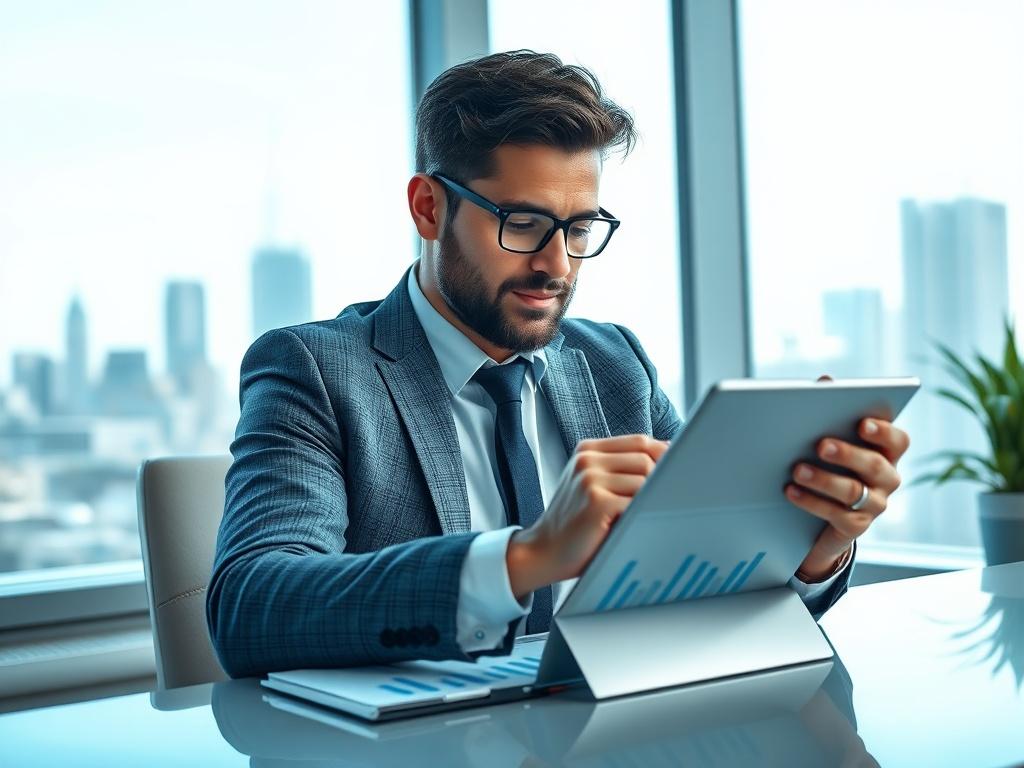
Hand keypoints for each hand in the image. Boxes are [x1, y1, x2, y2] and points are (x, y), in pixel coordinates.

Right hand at [506, 434, 668, 599]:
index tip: (677, 473)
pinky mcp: (596, 501)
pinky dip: (641, 515)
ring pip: (646, 479)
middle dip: (660, 481)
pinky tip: (631, 527)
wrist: (543, 553)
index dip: (663, 456)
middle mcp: (587, 460)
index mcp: (587, 451)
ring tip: (639, 517)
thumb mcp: (594, 486)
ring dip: (649, 500)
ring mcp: (590, 478)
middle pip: (646, 458)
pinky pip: (638, 502)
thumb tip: (671, 457)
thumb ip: (622, 470)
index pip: (640, 441)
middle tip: (658, 503)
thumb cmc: (577, 525)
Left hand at [786, 377, 910, 579]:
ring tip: (796, 469)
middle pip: (874, 464)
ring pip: (853, 491)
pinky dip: (811, 501)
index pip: (897, 440)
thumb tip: (825, 380)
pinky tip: (790, 490)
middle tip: (820, 444)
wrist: (816, 514)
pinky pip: (837, 515)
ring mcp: (875, 504)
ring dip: (823, 479)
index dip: (883, 430)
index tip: (862, 423)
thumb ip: (829, 408)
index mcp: (886, 451)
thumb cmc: (826, 462)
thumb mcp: (827, 436)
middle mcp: (887, 478)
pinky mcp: (856, 526)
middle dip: (847, 453)